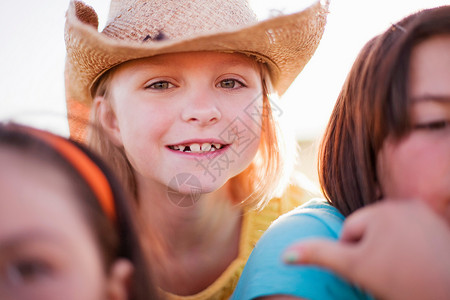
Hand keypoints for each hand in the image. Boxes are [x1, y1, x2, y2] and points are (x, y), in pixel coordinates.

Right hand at [282, 200, 449, 299]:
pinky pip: (409, 234)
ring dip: (389, 251)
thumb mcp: (355, 268)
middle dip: (372, 252)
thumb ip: (319, 254)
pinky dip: (409, 249)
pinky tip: (417, 266)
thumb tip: (284, 254)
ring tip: (405, 271)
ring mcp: (423, 213)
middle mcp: (403, 204)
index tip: (374, 272)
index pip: (350, 231)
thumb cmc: (404, 283)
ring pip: (389, 234)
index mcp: (380, 210)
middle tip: (390, 274)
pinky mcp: (438, 225)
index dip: (355, 256)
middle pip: (370, 230)